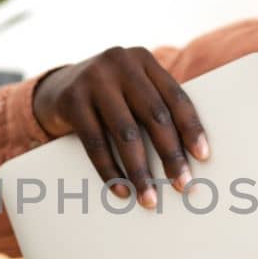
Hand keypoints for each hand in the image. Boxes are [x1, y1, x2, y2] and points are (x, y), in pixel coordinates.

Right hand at [31, 47, 209, 208]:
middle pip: (154, 115)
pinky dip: (110, 170)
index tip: (203, 157)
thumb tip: (187, 158)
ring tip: (149, 198)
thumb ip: (153, 107)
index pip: (175, 96)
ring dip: (140, 170)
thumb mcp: (130, 90)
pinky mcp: (72, 99)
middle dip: (170, 154)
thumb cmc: (107, 98)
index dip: (191, 128)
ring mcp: (94, 79)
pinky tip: (121, 189)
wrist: (54, 89)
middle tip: (183, 185)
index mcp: (143, 60)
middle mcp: (120, 63)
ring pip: (126, 133)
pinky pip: (95, 143)